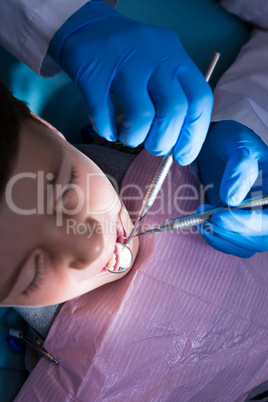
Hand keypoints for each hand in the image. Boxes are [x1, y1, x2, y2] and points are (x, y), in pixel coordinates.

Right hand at [48, 1, 212, 164]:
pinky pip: (103, 114)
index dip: (195, 135)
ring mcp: (122, 62)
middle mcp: (154, 56)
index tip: (183, 155)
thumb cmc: (130, 57)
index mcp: (175, 57)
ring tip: (128, 137)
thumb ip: (173, 96)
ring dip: (135, 137)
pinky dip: (107, 130)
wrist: (88, 26)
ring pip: (140, 115)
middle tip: (154, 147)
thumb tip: (177, 144)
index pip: (199, 100)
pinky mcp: (93, 71)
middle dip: (164, 140)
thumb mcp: (160, 65)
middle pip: (173, 110)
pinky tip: (108, 130)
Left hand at [197, 120, 267, 256]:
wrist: (217, 147)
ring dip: (221, 238)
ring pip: (247, 246)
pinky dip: (216, 239)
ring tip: (199, 219)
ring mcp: (256, 219)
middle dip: (231, 233)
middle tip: (205, 219)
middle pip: (261, 238)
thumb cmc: (231, 141)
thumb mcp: (238, 144)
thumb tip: (232, 199)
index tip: (219, 217)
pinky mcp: (240, 226)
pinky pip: (234, 244)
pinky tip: (202, 224)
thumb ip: (240, 167)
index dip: (250, 223)